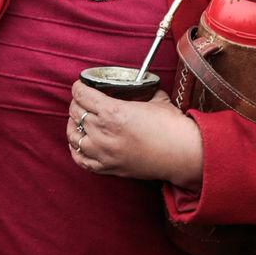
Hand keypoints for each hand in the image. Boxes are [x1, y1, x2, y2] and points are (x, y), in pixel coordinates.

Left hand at [66, 83, 202, 188]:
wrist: (183, 154)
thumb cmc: (172, 127)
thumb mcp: (155, 99)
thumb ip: (139, 92)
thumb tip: (137, 87)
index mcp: (112, 111)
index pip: (81, 95)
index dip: (79, 87)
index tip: (81, 86)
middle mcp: (102, 132)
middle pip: (75, 113)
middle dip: (77, 104)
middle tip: (83, 101)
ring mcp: (103, 152)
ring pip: (73, 136)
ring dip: (74, 125)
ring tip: (79, 120)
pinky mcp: (108, 168)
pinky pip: (80, 160)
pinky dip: (76, 149)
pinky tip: (79, 143)